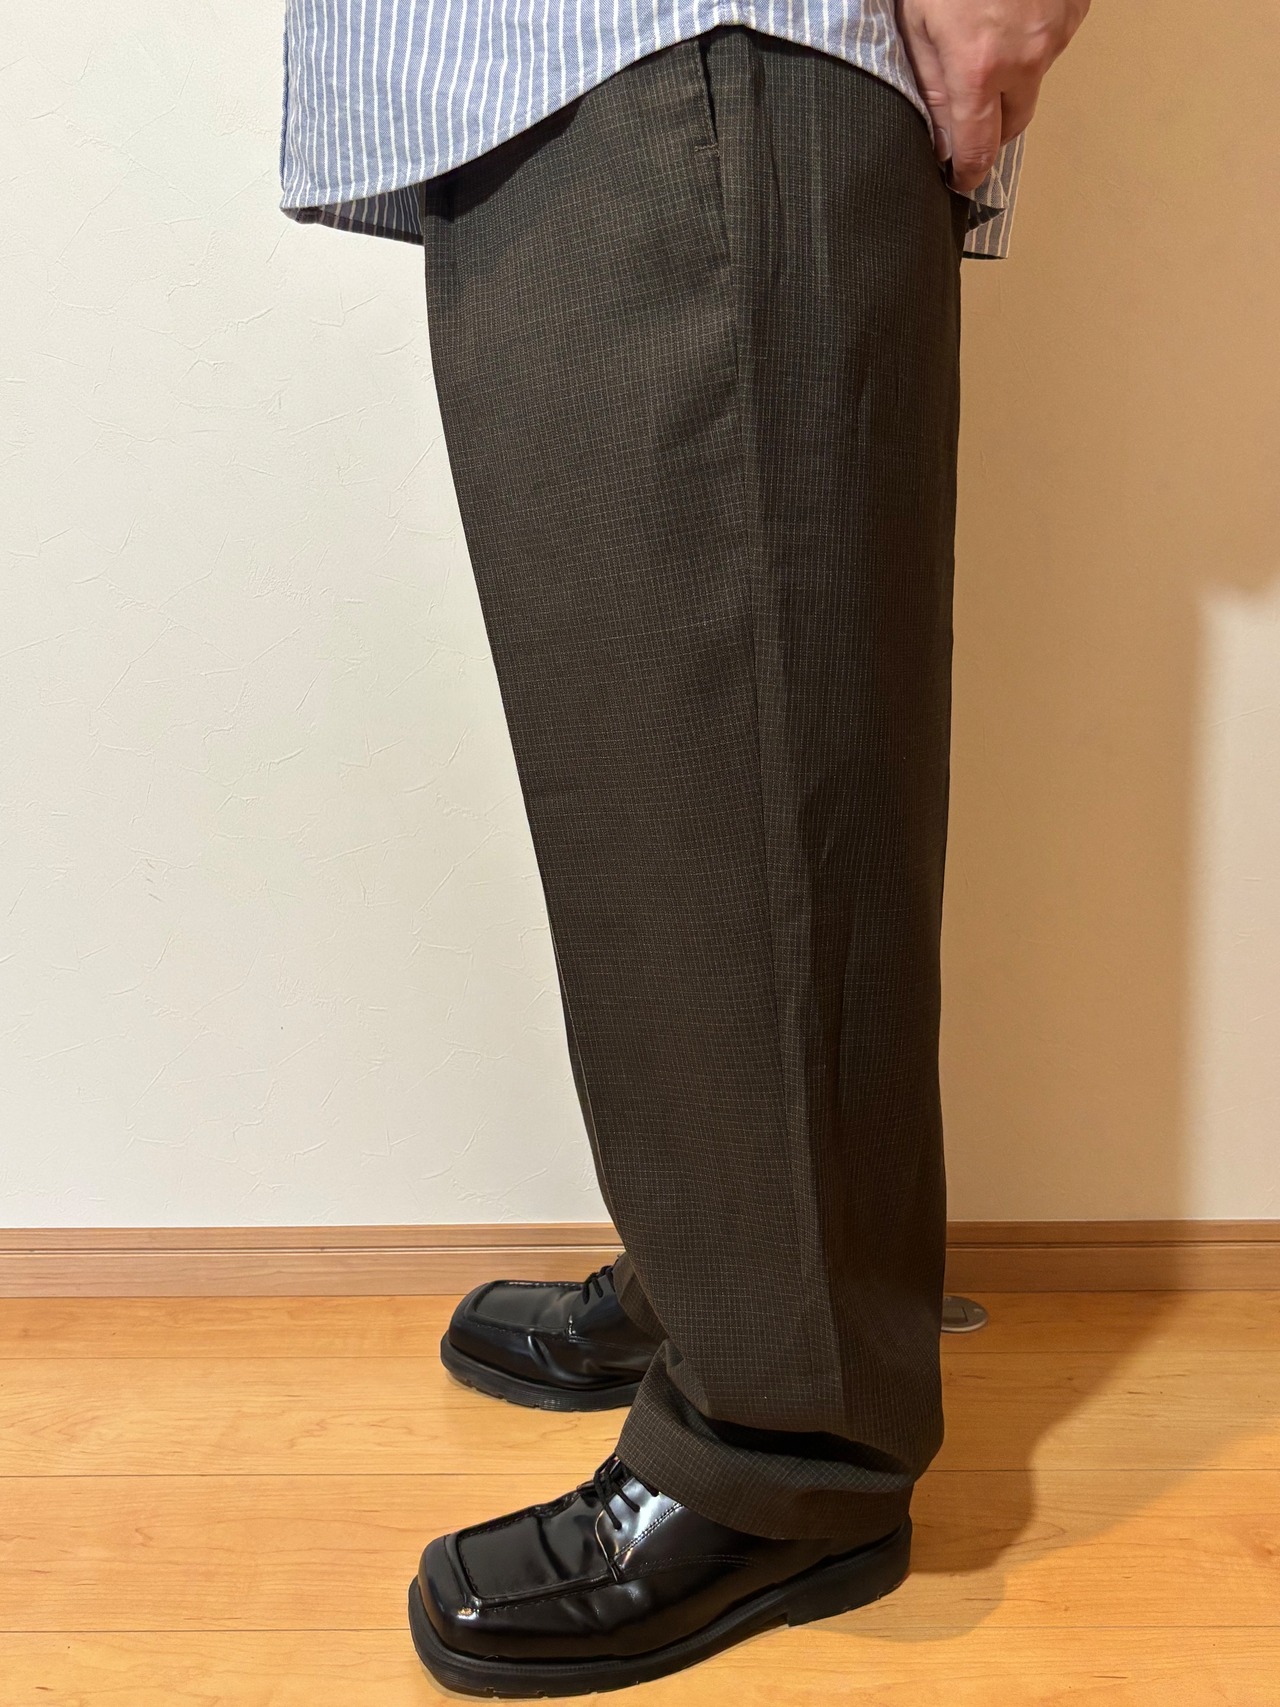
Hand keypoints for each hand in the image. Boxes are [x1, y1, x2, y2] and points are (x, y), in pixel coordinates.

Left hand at [896, 0, 1089, 190]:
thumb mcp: (919, 22)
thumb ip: (931, 84)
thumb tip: (940, 136)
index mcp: (979, 69)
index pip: (979, 148)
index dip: (967, 172)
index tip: (960, 179)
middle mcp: (1025, 59)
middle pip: (1013, 124)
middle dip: (990, 127)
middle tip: (967, 116)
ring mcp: (1056, 34)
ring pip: (1033, 82)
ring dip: (1011, 79)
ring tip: (986, 41)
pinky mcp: (1075, 10)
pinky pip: (1051, 44)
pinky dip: (1031, 42)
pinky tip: (1011, 15)